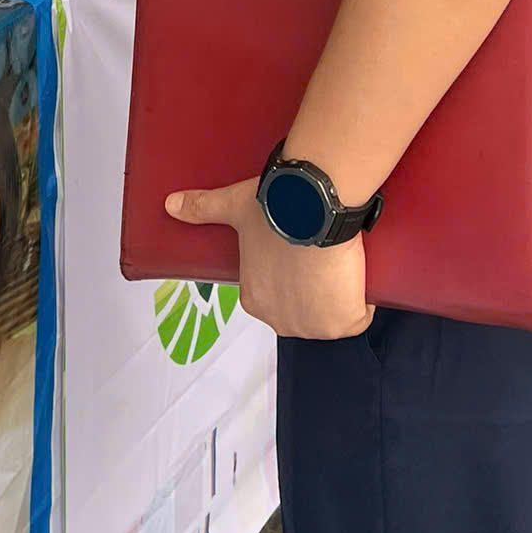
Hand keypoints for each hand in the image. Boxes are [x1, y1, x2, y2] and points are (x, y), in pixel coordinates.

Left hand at [164, 178, 370, 338]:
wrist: (312, 209)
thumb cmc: (274, 210)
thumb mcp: (233, 207)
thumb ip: (201, 208)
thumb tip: (169, 205)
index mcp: (254, 299)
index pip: (280, 295)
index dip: (295, 275)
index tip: (304, 254)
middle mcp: (280, 321)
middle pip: (307, 309)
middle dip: (318, 289)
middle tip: (324, 256)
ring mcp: (314, 327)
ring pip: (333, 315)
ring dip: (340, 297)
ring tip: (342, 263)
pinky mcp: (343, 324)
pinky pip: (358, 317)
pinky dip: (362, 302)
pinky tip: (359, 277)